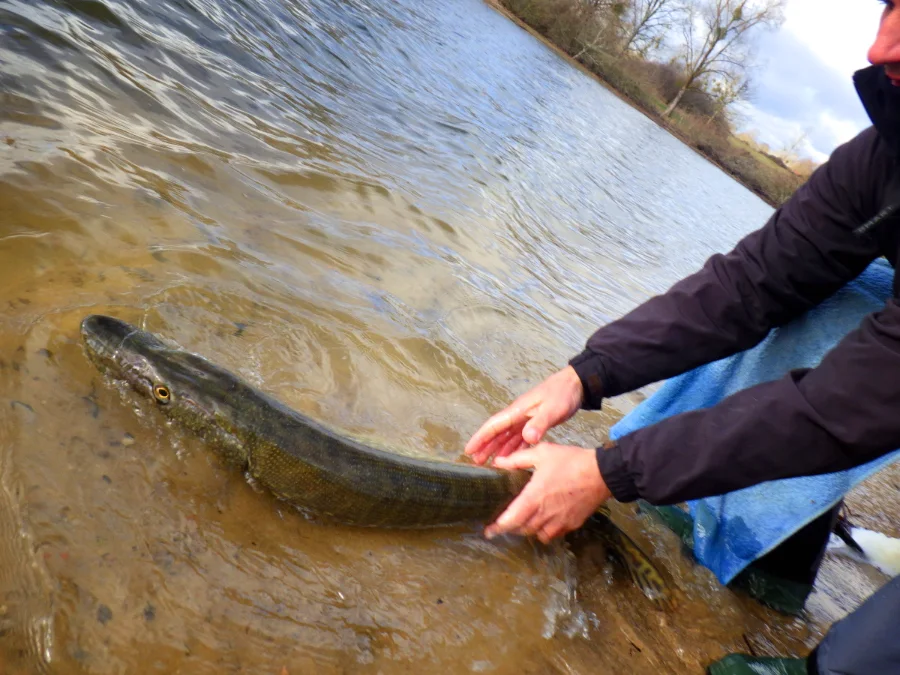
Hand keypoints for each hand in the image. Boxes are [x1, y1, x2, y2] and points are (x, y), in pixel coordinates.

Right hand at [465, 366, 583, 465]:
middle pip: (497, 432)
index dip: (481, 438)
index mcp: (518, 410)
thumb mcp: (553, 409)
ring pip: (507, 436)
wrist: (576, 384)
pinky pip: (520, 437)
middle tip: (476, 462)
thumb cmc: (563, 394)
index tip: (469, 450)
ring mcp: (526, 418)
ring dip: (499, 449)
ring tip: (490, 463)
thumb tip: (527, 439)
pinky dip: (514, 447)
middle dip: (486, 446)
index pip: (494, 425)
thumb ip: (540, 423)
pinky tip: (512, 458)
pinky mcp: (534, 421)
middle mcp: (518, 414)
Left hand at [484, 443, 610, 543]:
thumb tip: (498, 463)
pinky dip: (544, 530)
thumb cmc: (571, 461)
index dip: (497, 527)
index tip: (488, 530)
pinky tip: (543, 519)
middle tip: (503, 521)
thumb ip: (517, 459)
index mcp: (534, 497)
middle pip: (521, 529)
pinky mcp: (571, 524)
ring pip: (536, 534)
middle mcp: (545, 514)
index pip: (510, 520)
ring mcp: (559, 522)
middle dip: (510, 527)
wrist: (602, 473)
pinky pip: (552, 534)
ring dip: (527, 529)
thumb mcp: (542, 452)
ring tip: (523, 519)